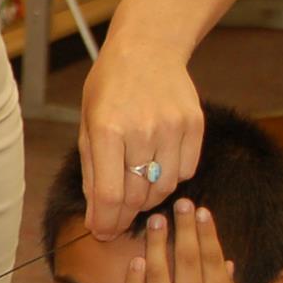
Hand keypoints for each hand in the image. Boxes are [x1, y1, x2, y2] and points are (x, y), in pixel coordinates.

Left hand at [78, 38, 201, 238]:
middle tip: (114, 223)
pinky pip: (186, 171)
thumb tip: (97, 213)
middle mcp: (142, 131)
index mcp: (107, 130)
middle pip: (137, 196)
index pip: (110, 195)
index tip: (100, 232)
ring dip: (147, 200)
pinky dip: (170, 179)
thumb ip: (92, 170)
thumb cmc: (109, 88)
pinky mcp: (195, 125)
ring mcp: (172, 128)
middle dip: (123, 217)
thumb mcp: (87, 125)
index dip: (105, 221)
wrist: (148, 50)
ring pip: (164, 187)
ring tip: (134, 196)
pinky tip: (156, 170)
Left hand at [124, 200, 253, 282]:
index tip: (201, 210)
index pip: (212, 259)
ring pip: (157, 272)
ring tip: (154, 220)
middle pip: (186, 258)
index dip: (206, 233)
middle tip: (178, 203)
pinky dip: (135, 279)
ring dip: (155, 244)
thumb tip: (226, 262)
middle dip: (182, 228)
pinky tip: (136, 261)